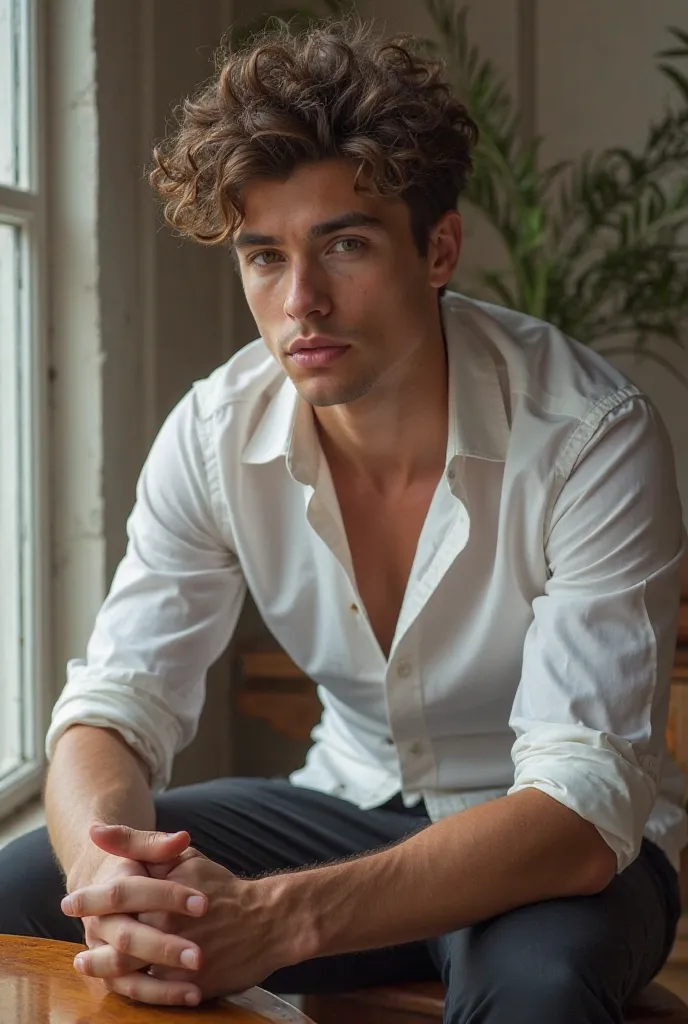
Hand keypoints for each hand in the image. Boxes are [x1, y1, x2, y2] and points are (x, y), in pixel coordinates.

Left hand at [65, 826, 306, 1005]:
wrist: (267, 921)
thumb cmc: (221, 887)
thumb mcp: (184, 858)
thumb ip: (138, 844)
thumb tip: (96, 832)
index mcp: (166, 891)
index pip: (118, 894)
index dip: (90, 900)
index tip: (70, 904)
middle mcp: (170, 925)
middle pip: (118, 941)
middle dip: (93, 948)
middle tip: (79, 952)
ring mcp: (180, 959)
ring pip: (130, 972)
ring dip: (104, 972)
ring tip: (90, 968)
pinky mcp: (191, 985)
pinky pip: (154, 994)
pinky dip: (134, 991)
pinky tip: (121, 986)